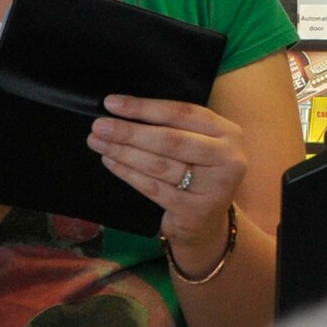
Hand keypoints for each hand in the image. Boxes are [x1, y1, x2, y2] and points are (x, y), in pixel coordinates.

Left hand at [88, 94, 247, 256]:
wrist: (207, 223)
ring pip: (160, 165)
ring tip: (98, 142)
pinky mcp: (194, 210)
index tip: (112, 103)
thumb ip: (173, 127)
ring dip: (124, 152)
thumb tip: (123, 110)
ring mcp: (213, 187)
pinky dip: (128, 173)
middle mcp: (227, 158)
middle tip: (99, 126)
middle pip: (171, 140)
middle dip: (130, 131)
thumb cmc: (196, 173)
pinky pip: (153, 188)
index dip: (145, 107)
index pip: (182, 113)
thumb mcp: (197, 145)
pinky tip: (110, 162)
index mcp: (227, 133)